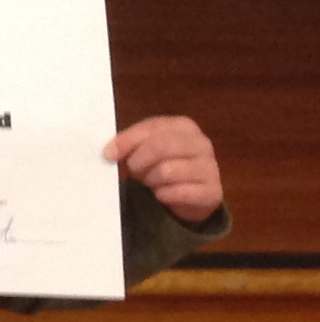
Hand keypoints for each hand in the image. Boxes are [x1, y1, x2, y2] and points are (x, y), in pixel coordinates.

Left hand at [106, 115, 223, 223]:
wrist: (191, 195)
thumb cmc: (163, 164)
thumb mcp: (146, 149)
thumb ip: (129, 144)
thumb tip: (108, 152)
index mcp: (184, 126)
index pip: (152, 128)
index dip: (127, 141)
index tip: (108, 155)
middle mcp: (201, 143)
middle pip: (160, 147)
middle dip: (139, 162)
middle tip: (134, 172)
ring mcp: (210, 167)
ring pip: (167, 171)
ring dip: (150, 180)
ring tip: (151, 182)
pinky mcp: (212, 192)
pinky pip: (178, 193)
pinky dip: (163, 195)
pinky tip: (162, 194)